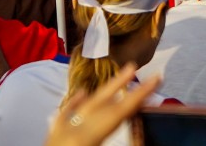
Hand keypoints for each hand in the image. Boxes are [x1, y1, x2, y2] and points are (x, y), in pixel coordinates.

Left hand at [45, 65, 161, 145]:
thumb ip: (119, 145)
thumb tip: (139, 137)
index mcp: (85, 140)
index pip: (118, 113)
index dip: (138, 95)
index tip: (156, 78)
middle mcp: (70, 133)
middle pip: (100, 104)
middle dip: (120, 86)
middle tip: (137, 67)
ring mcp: (57, 136)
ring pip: (82, 107)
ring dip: (102, 93)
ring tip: (117, 78)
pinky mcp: (50, 142)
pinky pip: (63, 118)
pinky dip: (74, 105)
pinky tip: (83, 94)